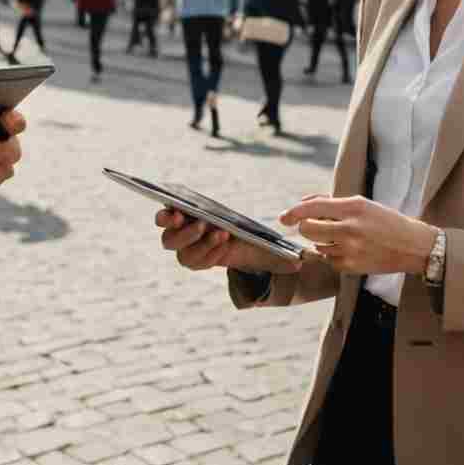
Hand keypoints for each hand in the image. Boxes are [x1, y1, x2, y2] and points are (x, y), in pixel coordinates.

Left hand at [156, 207, 303, 273]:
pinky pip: (164, 216)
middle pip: (177, 250)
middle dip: (194, 240)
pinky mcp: (175, 213)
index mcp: (202, 258)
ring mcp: (177, 231)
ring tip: (198, 217)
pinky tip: (182, 201)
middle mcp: (185, 247)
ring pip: (168, 235)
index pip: (194, 261)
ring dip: (179, 227)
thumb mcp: (263, 253)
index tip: (226, 240)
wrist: (233, 232)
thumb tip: (299, 262)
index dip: (207, 254)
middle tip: (217, 229)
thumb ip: (278, 261)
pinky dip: (170, 211)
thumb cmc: (248, 244)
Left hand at [279, 194, 436, 275]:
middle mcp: (350, 228)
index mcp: (353, 207)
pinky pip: (328, 260)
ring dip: (322, 241)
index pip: (312, 208)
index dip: (294, 212)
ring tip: (342, 237)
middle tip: (312, 227)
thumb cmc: (386, 221)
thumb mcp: (361, 204)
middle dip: (305, 228)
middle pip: (308, 229)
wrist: (413, 246)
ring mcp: (351, 250)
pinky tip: (349, 249)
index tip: (284, 217)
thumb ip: (330, 202)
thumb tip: (302, 204)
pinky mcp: (352, 267)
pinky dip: (332, 254)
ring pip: (317, 245)